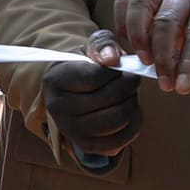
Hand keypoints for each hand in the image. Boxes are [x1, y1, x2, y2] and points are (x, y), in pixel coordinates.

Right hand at [42, 29, 140, 158]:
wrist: (79, 92)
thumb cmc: (88, 66)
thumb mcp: (93, 48)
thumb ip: (103, 44)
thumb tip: (112, 58)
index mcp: (55, 79)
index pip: (94, 77)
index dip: (115, 70)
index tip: (120, 65)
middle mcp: (57, 108)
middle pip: (110, 98)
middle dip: (129, 85)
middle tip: (131, 79)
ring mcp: (71, 130)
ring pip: (118, 118)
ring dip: (133, 103)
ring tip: (129, 93)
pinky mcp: (87, 145)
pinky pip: (123, 139)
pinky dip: (134, 122)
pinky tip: (130, 110)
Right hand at [114, 0, 189, 92]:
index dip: (189, 62)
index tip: (184, 87)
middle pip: (167, 20)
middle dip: (164, 58)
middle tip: (167, 84)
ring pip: (141, 6)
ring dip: (139, 39)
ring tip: (147, 64)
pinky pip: (127, 3)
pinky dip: (124, 25)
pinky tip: (134, 47)